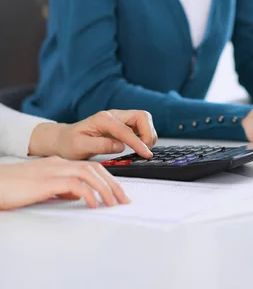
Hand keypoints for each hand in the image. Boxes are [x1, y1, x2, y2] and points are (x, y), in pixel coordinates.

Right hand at [0, 157, 130, 210]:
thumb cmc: (14, 186)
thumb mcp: (42, 186)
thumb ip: (60, 187)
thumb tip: (76, 195)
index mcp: (60, 163)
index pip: (91, 166)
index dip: (108, 178)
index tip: (118, 192)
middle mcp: (60, 163)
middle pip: (95, 168)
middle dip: (113, 183)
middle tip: (124, 199)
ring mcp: (54, 170)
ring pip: (89, 173)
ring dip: (105, 188)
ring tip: (113, 203)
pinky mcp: (47, 181)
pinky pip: (74, 185)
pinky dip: (88, 194)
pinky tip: (93, 204)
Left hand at [29, 110, 157, 159]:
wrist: (64, 139)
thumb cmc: (70, 143)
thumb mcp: (80, 147)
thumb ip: (100, 145)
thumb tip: (120, 146)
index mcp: (103, 119)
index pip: (127, 130)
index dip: (138, 142)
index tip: (146, 154)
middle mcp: (113, 115)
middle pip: (142, 116)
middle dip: (148, 133)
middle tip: (146, 151)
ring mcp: (119, 118)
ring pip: (143, 119)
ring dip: (148, 134)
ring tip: (143, 150)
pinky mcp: (122, 124)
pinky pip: (140, 125)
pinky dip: (145, 135)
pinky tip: (140, 146)